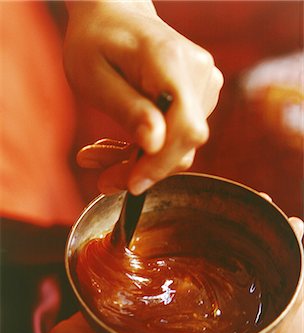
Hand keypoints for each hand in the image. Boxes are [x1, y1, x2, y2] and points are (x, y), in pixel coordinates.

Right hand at [2, 211, 301, 332]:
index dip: (288, 301)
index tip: (302, 261)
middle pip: (250, 298)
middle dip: (274, 263)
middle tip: (290, 222)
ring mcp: (179, 314)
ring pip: (222, 278)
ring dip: (242, 248)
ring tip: (257, 212)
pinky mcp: (157, 298)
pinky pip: (189, 269)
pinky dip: (202, 245)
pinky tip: (205, 220)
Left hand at [64, 0, 222, 193]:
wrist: (113, 16)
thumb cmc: (96, 41)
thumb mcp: (94, 76)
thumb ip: (127, 109)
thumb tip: (154, 143)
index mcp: (169, 60)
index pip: (185, 126)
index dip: (162, 163)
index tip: (131, 184)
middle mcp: (198, 72)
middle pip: (184, 142)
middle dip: (144, 169)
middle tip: (104, 180)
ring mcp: (204, 83)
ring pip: (180, 145)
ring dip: (141, 161)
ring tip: (102, 156)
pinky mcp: (200, 96)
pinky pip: (178, 136)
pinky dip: (149, 150)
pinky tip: (121, 145)